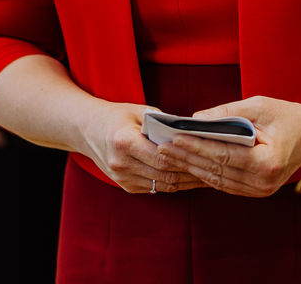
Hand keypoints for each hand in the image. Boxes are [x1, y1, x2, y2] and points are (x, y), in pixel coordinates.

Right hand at [79, 103, 206, 194]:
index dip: (185, 160)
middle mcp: (121, 163)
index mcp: (124, 142)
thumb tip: (191, 134)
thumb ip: (163, 124)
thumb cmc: (117, 116)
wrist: (87, 129)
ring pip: (162, 185)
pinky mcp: (125, 186)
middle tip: (213, 170)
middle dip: (191, 174)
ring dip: (185, 183)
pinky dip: (173, 184)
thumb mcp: (139, 111)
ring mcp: (121, 178)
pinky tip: (189, 179)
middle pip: (164, 175)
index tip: (206, 157)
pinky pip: (155, 188)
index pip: (161, 158)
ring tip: (207, 176)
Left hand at [156, 95, 300, 197]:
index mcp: (268, 162)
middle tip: (162, 147)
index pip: (223, 155)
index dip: (196, 147)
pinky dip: (205, 174)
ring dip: (192, 168)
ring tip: (169, 156)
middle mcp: (264, 183)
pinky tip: (188, 164)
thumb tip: (195, 118)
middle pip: (217, 170)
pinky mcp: (257, 191)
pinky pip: (225, 184)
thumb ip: (227, 113)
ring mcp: (261, 191)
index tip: (174, 137)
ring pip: (217, 181)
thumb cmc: (288, 115)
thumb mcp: (260, 105)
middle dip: (187, 158)